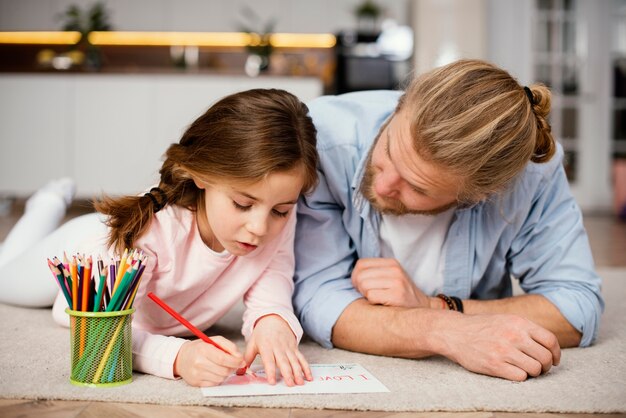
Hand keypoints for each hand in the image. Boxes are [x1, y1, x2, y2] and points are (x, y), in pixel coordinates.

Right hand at [173, 336, 244, 386]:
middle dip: (233, 368)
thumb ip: (229, 346)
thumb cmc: (201, 348)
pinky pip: (214, 384)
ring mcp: (196, 374)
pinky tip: (215, 372)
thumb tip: (240, 357)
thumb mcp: (214, 340)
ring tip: (223, 367)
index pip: (223, 359)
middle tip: (234, 364)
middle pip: (223, 370)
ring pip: (221, 378)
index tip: (242, 361)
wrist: (181, 358)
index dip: (235, 361)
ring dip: (226, 374)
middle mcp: (199, 362)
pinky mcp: (196, 383)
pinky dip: (219, 379)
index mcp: (203, 349)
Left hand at [244, 314, 312, 385]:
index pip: (269, 361)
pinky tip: (309, 376)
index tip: (272, 381)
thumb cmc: (261, 333)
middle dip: (287, 373)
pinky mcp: (295, 348)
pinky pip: (301, 359)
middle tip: (290, 384)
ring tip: (300, 383)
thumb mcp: (252, 343)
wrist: (274, 318)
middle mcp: (278, 347)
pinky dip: (306, 368)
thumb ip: (247, 358)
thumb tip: (239, 371)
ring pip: (294, 361)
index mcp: (266, 346)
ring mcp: (288, 348)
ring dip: (298, 372)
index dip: (271, 371)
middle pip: (284, 362)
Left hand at [351, 258, 430, 307]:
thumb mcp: (391, 276)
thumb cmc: (402, 294)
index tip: (361, 285)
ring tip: (376, 298)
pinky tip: (381, 303)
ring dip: (366, 295)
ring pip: (364, 285)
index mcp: (391, 263)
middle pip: (360, 275)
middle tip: (368, 294)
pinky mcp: (397, 295)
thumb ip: (374, 272)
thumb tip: (353, 276)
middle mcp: (395, 270)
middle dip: (359, 287)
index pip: (361, 264)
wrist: (423, 308)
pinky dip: (372, 302)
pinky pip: (371, 296)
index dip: (356, 276)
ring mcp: (397, 282)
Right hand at [441, 313, 560, 380]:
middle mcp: (513, 335)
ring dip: (534, 373)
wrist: (454, 332)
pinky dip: (520, 377)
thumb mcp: (505, 319)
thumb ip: (525, 328)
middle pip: (545, 357)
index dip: (556, 353)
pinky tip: (513, 372)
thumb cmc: (481, 327)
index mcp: (518, 322)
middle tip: (540, 368)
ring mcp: (504, 351)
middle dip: (546, 366)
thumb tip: (548, 345)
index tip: (554, 360)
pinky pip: (520, 377)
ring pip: (535, 369)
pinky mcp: (495, 365)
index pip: (550, 340)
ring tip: (526, 370)